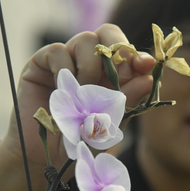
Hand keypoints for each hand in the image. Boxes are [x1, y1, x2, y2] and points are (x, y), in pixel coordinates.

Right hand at [0, 23, 155, 190]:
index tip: (145, 65)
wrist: (47, 157)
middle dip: (117, 48)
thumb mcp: (110, 122)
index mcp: (108, 74)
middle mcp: (88, 63)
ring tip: (84, 94)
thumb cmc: (79, 142)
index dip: (136, 53)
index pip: (125, 52)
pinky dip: (64, 69)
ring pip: (86, 40)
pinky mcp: (40, 64)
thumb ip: (127, 100)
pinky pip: (58, 51)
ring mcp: (65, 61)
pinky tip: (64, 91)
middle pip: (107, 33)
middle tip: (118, 70)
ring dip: (90, 67)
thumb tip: (149, 78)